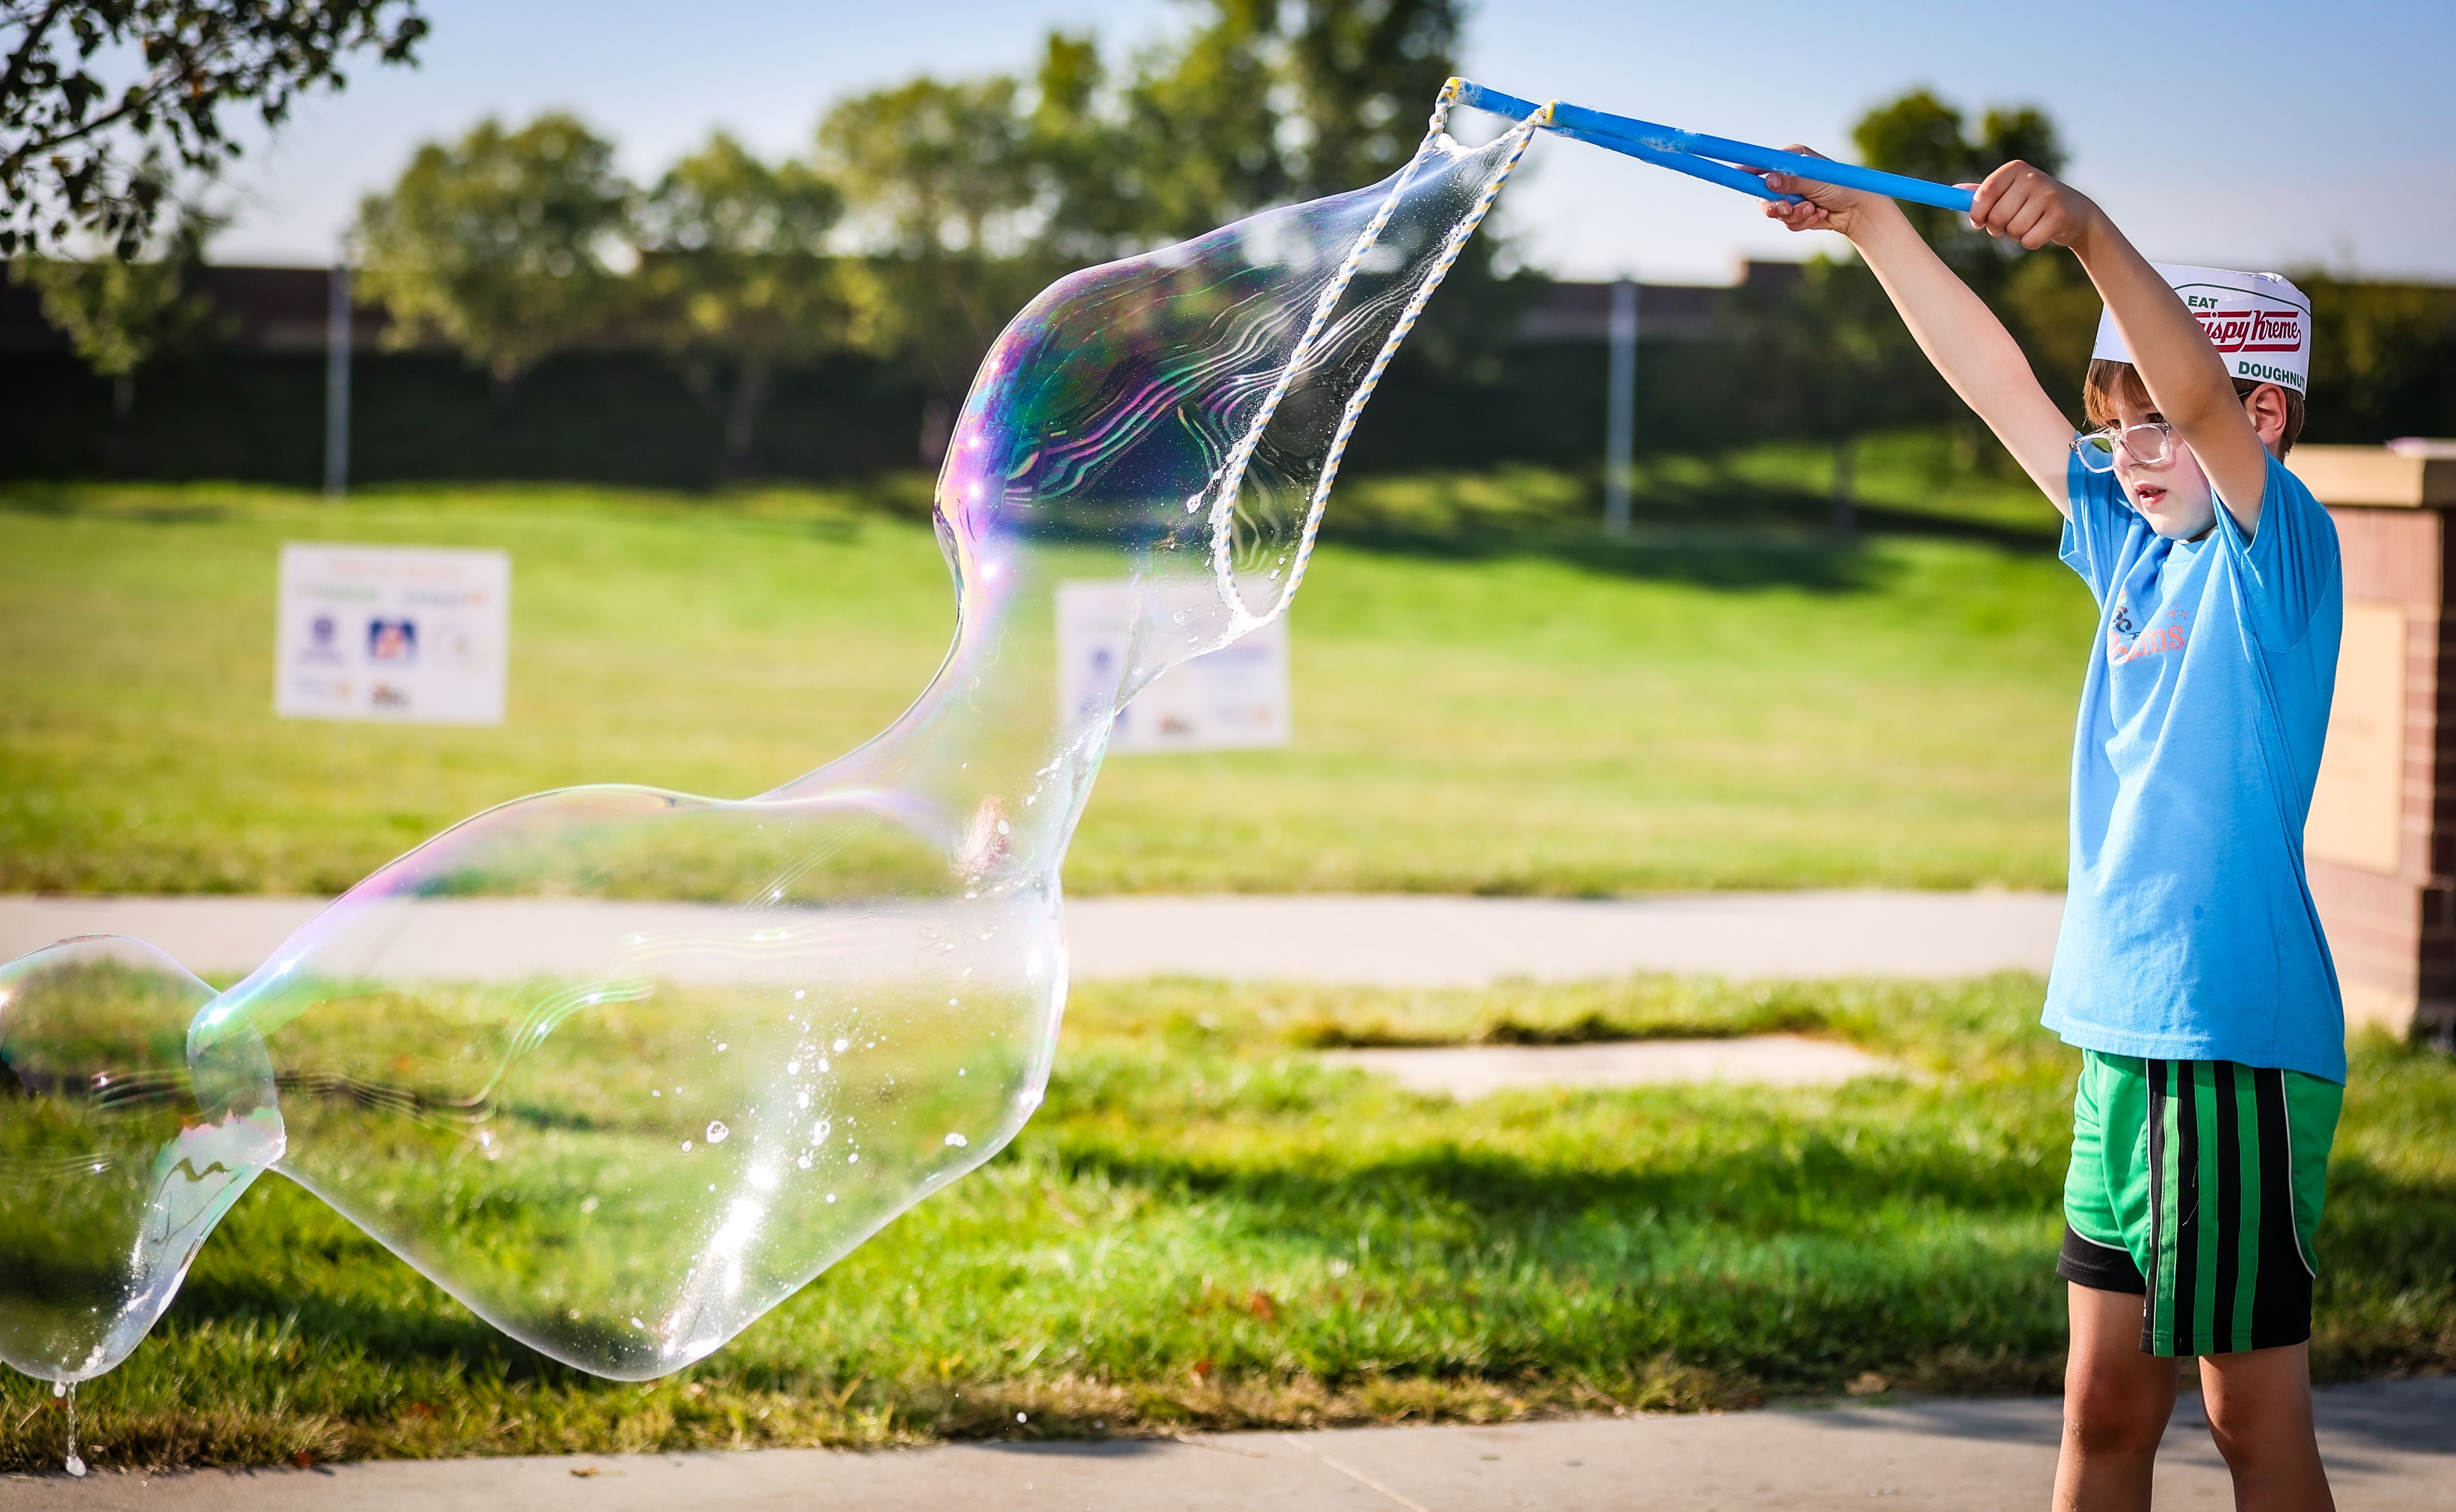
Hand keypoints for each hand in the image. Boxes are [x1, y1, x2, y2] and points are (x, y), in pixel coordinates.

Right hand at [1760, 145, 1896, 240]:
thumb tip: (1769, 182)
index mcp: (1792, 160)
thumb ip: (1792, 181)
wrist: (1858, 210)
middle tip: (1786, 208)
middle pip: (1763, 194)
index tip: (1737, 173)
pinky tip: (1819, 215)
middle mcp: (1788, 177)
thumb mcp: (1816, 181)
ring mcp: (1791, 196)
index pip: (1763, 163)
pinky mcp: (1796, 213)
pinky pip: (1788, 223)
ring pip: (1776, 212)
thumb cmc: (1842, 187)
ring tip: (1814, 210)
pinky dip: (1803, 221)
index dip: (1748, 169)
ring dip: (1795, 214)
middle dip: (1776, 205)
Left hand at [1967, 161, 2098, 249]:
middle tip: (2009, 224)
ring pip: (2013, 230)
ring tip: (2029, 224)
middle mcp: (2033, 178)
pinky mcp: (2060, 216)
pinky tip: (2042, 231)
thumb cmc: (2032, 202)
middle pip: (1997, 217)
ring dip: (2016, 235)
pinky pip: (2029, 241)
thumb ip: (1984, 193)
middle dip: (1997, 228)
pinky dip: (2031, 242)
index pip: (1985, 193)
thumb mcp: (2010, 192)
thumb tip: (1955, 190)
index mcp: (2016, 169)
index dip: (1977, 213)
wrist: (2076, 211)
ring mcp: (2048, 195)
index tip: (1978, 222)